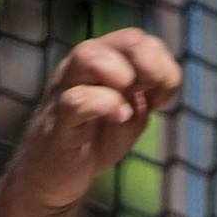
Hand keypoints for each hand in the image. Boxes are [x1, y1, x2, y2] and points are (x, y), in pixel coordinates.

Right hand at [5, 29, 181, 212]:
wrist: (53, 178)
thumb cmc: (94, 142)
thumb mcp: (132, 118)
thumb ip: (147, 97)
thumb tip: (159, 82)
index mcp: (104, 61)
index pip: (140, 41)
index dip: (163, 66)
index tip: (161, 102)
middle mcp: (82, 66)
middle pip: (127, 39)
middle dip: (151, 65)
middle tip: (151, 98)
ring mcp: (66, 89)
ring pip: (89, 55)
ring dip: (122, 75)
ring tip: (130, 104)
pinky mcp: (57, 120)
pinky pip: (76, 100)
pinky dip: (106, 104)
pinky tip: (119, 118)